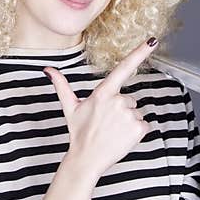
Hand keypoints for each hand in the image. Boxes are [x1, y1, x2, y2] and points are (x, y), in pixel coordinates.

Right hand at [44, 38, 157, 178]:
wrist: (86, 159)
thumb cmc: (79, 132)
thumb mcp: (69, 107)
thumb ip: (61, 85)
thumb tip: (48, 70)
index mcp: (103, 93)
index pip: (124, 68)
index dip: (139, 52)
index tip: (152, 40)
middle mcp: (118, 101)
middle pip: (129, 99)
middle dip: (121, 109)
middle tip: (106, 122)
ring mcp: (129, 115)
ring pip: (136, 112)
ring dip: (127, 121)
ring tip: (112, 131)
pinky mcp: (139, 128)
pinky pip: (143, 124)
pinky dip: (135, 131)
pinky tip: (121, 137)